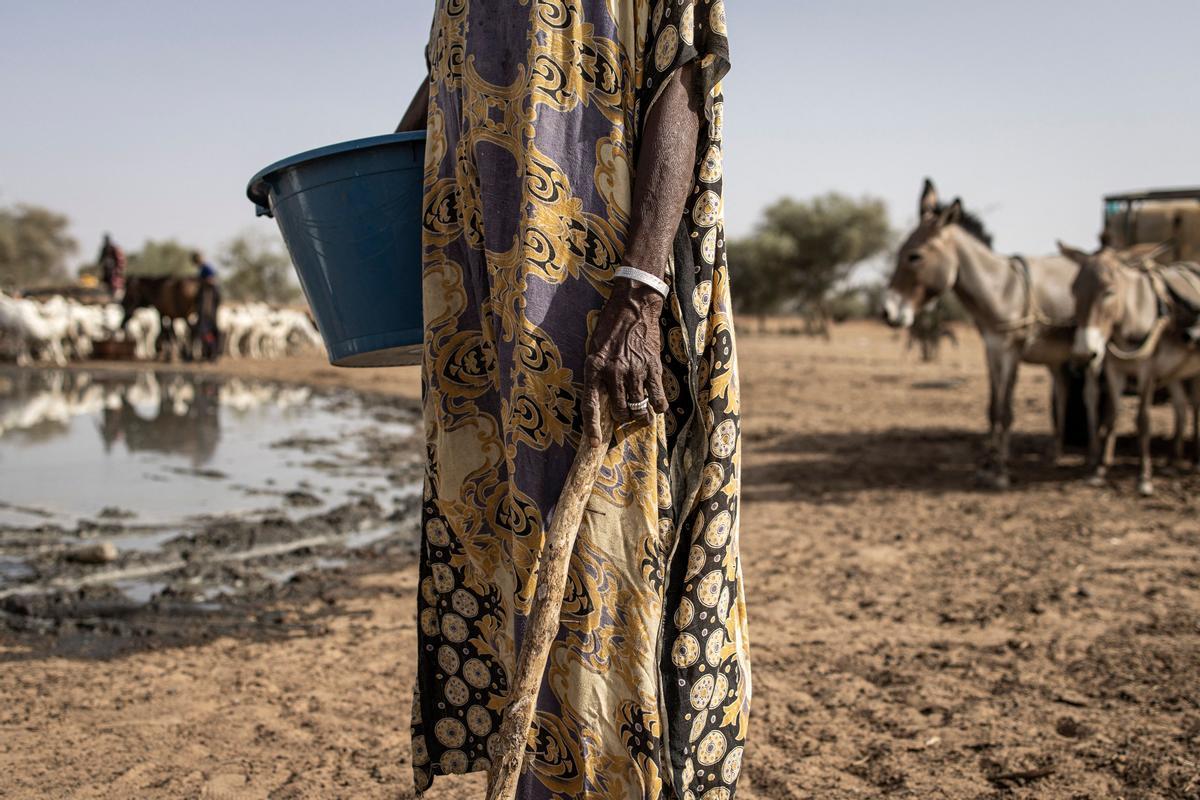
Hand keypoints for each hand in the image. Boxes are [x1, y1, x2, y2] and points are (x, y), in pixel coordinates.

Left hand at [583, 279, 668, 446]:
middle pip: (619, 410)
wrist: (633, 305)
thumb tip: (602, 397)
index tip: (595, 444)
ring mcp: (634, 370)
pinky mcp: (653, 367)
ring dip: (641, 415)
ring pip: (638, 406)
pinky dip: (658, 406)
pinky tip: (657, 407)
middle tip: (626, 417)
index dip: (593, 428)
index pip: (590, 406)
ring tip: (643, 418)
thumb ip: (597, 372)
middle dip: (623, 418)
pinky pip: (657, 397)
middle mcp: (613, 372)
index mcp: (594, 368)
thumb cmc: (611, 326)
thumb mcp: (594, 348)